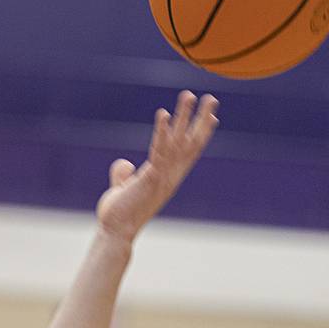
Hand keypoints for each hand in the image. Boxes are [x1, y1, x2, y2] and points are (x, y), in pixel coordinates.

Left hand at [95, 90, 218, 243]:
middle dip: (201, 119)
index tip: (212, 116)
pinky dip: (161, 131)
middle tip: (212, 97)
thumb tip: (123, 164)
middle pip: (191, 142)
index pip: (189, 151)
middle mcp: (170, 175)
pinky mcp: (150, 178)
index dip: (201, 133)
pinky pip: (158, 150)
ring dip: (183, 117)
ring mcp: (162, 176)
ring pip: (177, 141)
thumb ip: (124, 175)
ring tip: (189, 95)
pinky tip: (163, 113)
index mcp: (168, 177)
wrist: (116, 232)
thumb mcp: (123, 189)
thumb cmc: (120, 214)